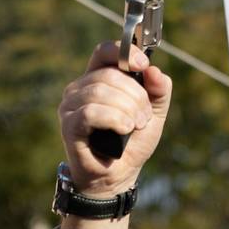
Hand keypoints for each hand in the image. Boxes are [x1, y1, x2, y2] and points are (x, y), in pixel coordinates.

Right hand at [59, 41, 171, 198]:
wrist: (118, 176)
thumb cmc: (131, 143)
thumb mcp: (152, 114)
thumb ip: (158, 91)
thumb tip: (154, 71)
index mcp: (98, 79)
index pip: (105, 52)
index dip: (125, 52)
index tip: (143, 65)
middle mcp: (80, 88)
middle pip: (109, 74)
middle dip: (135, 95)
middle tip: (144, 117)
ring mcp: (71, 106)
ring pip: (100, 91)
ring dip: (127, 108)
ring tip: (135, 126)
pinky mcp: (69, 125)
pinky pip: (91, 112)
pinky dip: (113, 119)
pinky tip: (125, 129)